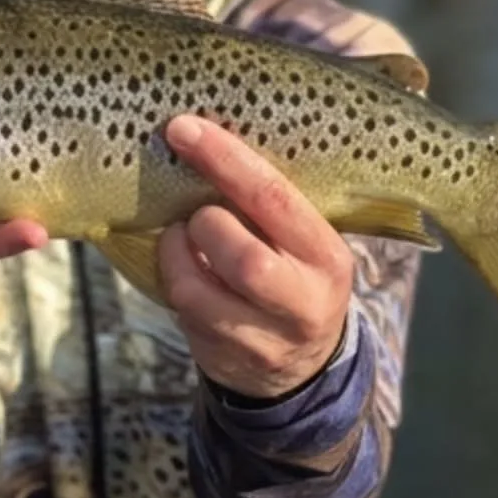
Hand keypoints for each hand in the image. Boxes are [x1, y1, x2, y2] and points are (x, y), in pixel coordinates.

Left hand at [159, 114, 353, 401]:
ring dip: (175, 253)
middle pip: (243, 258)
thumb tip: (207, 134)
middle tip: (195, 214)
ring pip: (197, 290)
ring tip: (181, 238)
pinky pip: (179, 310)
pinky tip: (183, 268)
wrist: (300, 368)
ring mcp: (262, 339)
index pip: (276, 199)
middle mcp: (302, 302)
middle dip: (204, 224)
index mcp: (326, 257)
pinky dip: (171, 278)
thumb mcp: (304, 242)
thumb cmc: (293, 276)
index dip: (226, 161)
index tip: (184, 129)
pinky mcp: (223, 359)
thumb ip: (273, 203)